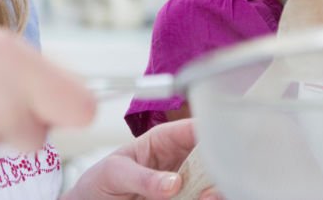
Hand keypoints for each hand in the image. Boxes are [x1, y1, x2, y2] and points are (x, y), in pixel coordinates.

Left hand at [63, 120, 222, 199]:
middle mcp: (181, 160)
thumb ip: (142, 176)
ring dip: (215, 188)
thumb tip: (173, 183)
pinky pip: (203, 197)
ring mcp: (184, 184)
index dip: (213, 131)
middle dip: (219, 165)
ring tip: (206, 196)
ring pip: (213, 182)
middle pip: (213, 156)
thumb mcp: (115, 173)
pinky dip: (208, 198)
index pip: (195, 128)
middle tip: (213, 181)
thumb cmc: (100, 181)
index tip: (222, 145)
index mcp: (165, 139)